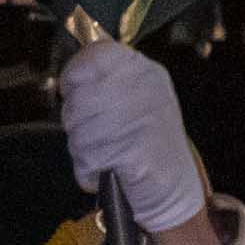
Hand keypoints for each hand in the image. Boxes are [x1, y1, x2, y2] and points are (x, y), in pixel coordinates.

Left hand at [56, 39, 215, 237]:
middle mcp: (147, 90)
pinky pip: (86, 157)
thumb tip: (70, 75)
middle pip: (78, 95)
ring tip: (107, 154)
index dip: (74, 76)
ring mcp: (141, 119)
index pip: (94, 54)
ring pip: (77, 127)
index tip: (76, 92)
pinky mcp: (134, 151)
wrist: (175, 190)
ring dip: (82, 148)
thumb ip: (106, 81)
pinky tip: (109, 169)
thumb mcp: (135, 100)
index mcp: (147, 73)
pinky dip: (88, 170)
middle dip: (77, 121)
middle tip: (99, 135)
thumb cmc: (147, 145)